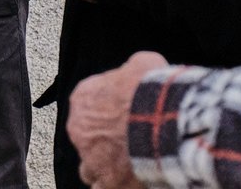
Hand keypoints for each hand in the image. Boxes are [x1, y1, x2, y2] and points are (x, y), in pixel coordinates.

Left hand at [69, 51, 168, 188]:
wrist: (162, 118)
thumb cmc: (151, 89)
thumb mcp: (143, 64)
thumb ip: (131, 70)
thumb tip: (137, 70)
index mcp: (84, 97)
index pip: (88, 106)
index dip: (108, 113)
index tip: (123, 116)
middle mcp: (79, 128)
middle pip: (87, 139)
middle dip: (103, 142)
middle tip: (127, 143)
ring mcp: (90, 158)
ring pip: (89, 168)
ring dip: (104, 167)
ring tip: (127, 166)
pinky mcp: (106, 182)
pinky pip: (101, 188)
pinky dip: (111, 186)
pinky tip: (127, 183)